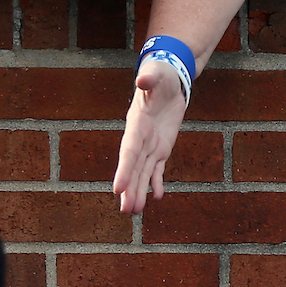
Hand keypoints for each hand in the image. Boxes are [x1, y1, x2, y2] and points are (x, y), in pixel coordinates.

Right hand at [112, 61, 188, 214]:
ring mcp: (150, 144)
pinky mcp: (162, 146)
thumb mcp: (156, 74)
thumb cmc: (160, 75)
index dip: (123, 170)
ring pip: (143, 172)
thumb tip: (142, 80)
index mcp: (136, 124)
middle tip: (126, 211)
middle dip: (130, 189)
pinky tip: (156, 196)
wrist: (168, 79)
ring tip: (135, 212)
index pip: (128, 151)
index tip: (117, 189)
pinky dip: (157, 181)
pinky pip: (158, 168)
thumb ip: (149, 78)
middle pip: (133, 168)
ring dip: (139, 190)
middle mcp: (140, 138)